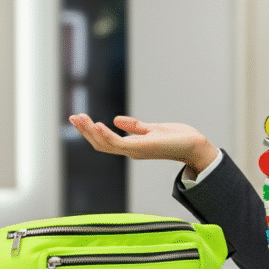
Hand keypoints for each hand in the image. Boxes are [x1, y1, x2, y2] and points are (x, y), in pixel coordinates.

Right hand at [69, 113, 218, 173]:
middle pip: (101, 144)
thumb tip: (116, 120)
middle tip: (73, 117)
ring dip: (91, 132)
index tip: (79, 118)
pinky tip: (98, 125)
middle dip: (85, 131)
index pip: (105, 141)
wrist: (196, 145)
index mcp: (132, 146)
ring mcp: (135, 151)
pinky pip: (119, 144)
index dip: (91, 132)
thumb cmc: (179, 139)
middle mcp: (131, 151)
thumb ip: (135, 127)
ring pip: (106, 144)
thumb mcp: (153, 129)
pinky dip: (106, 135)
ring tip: (80, 118)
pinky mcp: (142, 148)